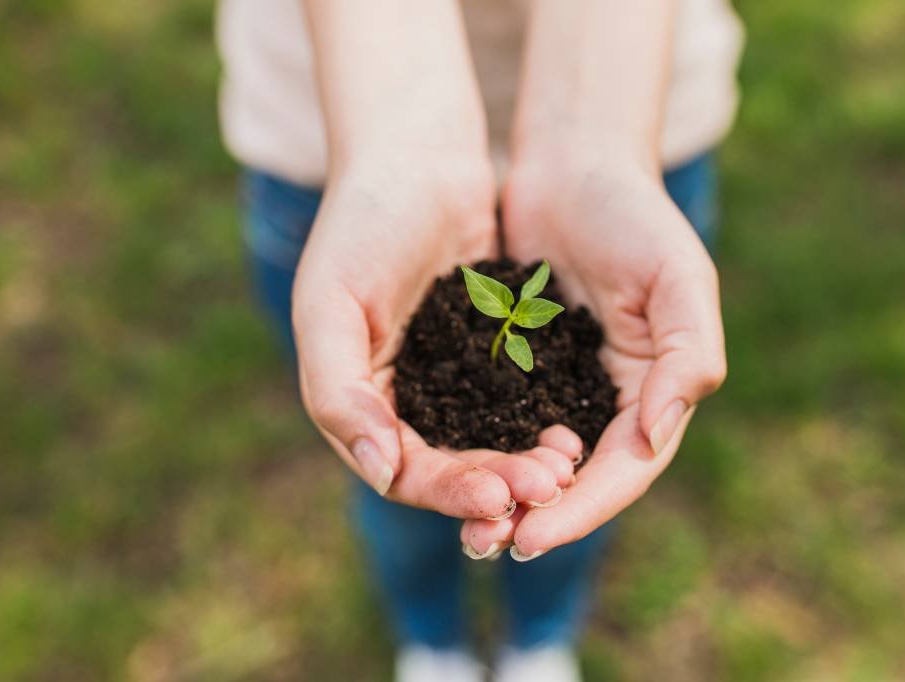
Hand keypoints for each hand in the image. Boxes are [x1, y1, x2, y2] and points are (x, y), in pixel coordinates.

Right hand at [292, 160, 577, 517]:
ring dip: (525, 459)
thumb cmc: (361, 223)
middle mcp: (403, 399)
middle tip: (550, 484)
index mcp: (357, 401)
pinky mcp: (491, 352)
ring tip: (565, 464)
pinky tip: (575, 425)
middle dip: (500, 481)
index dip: (450, 490)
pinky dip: (541, 418)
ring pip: (491, 440)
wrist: (416, 154)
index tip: (500, 496)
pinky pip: (518, 400)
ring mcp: (449, 377)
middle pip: (454, 465)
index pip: (403, 471)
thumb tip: (381, 473)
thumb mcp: (330, 305)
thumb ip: (337, 393)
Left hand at [461, 156, 725, 555]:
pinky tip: (439, 467)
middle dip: (535, 515)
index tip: (533, 536)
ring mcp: (559, 385)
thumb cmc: (633, 214)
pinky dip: (474, 447)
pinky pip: (493, 418)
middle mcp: (608, 398)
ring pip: (530, 458)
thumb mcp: (678, 276)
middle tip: (485, 543)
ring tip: (461, 524)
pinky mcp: (515, 366)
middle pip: (577, 479)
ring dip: (499, 493)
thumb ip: (687, 357)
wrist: (573, 164)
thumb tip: (656, 437)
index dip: (584, 508)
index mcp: (654, 389)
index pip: (626, 468)